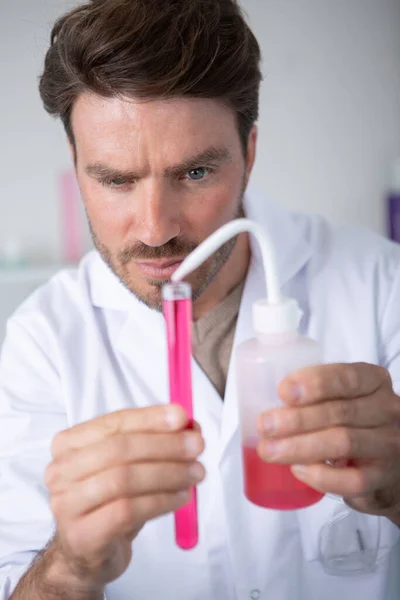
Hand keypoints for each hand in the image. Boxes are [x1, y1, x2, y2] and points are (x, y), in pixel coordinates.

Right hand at [45, 405, 204, 589]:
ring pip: (123, 479)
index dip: (150, 418)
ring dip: (168, 473)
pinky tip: (181, 497)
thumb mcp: (130, 463)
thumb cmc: (111, 499)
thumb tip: (189, 425)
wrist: (88, 552)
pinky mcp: (81, 535)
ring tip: (195, 473)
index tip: (182, 417)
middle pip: (119, 449)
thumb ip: (155, 439)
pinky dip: (161, 501)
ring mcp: (66, 504)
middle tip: (197, 446)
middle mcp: (60, 471)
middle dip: (164, 445)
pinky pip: (127, 511)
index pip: (113, 422)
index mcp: (68, 443)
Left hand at [256, 363, 399, 523]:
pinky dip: (321, 476)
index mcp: (373, 381)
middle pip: (339, 412)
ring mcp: (389, 444)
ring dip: (300, 446)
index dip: (314, 383)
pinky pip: (351, 480)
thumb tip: (262, 398)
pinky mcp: (383, 478)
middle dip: (296, 419)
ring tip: (269, 450)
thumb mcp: (342, 398)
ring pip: (343, 443)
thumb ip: (315, 395)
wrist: (388, 466)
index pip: (347, 377)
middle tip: (263, 425)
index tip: (283, 391)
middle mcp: (387, 410)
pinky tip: (298, 470)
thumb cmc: (354, 423)